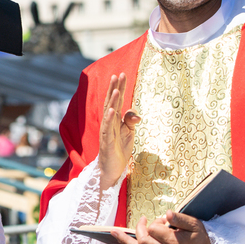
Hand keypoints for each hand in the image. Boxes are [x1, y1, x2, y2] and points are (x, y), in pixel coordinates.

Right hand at [98, 73, 139, 190]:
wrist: (112, 169)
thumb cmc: (119, 149)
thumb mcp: (129, 133)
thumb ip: (131, 121)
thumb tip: (137, 114)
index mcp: (114, 120)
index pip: (117, 101)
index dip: (119, 88)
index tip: (122, 74)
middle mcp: (109, 123)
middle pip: (111, 103)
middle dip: (114, 89)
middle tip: (118, 74)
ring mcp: (107, 132)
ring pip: (109, 113)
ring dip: (112, 101)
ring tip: (116, 89)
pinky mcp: (107, 142)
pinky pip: (107, 129)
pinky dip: (108, 119)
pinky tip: (111, 110)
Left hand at [113, 209, 212, 243]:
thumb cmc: (200, 236)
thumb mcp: (194, 224)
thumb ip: (180, 218)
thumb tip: (167, 213)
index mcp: (174, 243)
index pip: (154, 229)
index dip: (156, 221)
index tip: (164, 219)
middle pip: (143, 241)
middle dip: (140, 228)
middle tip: (144, 219)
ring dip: (126, 240)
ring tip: (113, 232)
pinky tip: (123, 240)